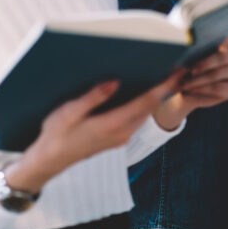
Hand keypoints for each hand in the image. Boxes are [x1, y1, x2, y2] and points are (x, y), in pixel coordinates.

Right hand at [5, 73, 182, 193]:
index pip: (146, 101)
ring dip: (156, 96)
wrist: (49, 161)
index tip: (177, 72)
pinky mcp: (117, 137)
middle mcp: (122, 132)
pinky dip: (145, 104)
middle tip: (176, 67)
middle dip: (165, 88)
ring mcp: (121, 137)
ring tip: (164, 75)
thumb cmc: (56, 135)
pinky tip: (142, 91)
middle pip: (150, 107)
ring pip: (145, 113)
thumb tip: (114, 81)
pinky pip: (137, 118)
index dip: (164, 85)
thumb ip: (93, 97)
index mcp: (112, 124)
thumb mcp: (69, 112)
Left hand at [153, 17, 227, 129]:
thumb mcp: (178, 54)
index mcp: (219, 41)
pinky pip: (219, 87)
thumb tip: (188, 39)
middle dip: (206, 63)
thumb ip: (187, 46)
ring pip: (220, 72)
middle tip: (189, 69)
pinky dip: (202, 89)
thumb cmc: (177, 67)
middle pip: (226, 56)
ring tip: (184, 82)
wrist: (175, 90)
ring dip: (199, 79)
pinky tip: (191, 89)